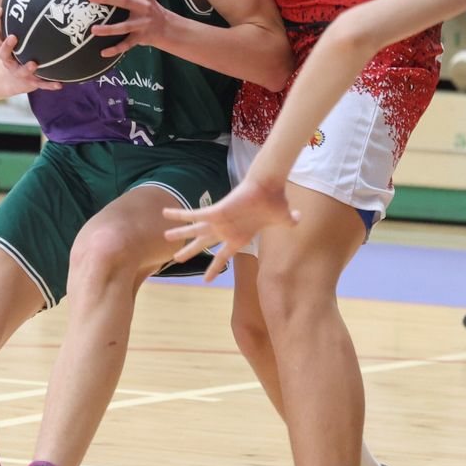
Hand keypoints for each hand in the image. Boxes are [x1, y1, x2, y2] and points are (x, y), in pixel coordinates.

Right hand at [0, 6, 62, 92]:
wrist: (15, 80)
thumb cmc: (19, 51)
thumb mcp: (19, 35)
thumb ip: (25, 20)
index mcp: (3, 47)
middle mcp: (8, 59)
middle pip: (3, 52)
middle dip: (7, 45)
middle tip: (13, 37)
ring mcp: (18, 71)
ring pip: (20, 71)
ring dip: (26, 68)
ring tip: (33, 64)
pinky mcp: (30, 83)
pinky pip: (40, 84)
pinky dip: (49, 84)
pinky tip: (60, 84)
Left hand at [86, 0, 165, 57]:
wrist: (166, 26)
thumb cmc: (146, 1)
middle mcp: (142, 5)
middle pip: (124, 0)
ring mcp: (142, 22)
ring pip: (124, 26)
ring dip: (109, 28)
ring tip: (93, 29)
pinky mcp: (141, 37)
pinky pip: (127, 44)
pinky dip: (115, 49)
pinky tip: (102, 52)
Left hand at [163, 178, 297, 280]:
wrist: (269, 187)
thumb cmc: (274, 202)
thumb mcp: (283, 219)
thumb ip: (289, 222)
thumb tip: (301, 219)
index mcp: (237, 237)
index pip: (222, 257)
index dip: (214, 268)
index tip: (207, 279)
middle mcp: (225, 230)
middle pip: (203, 244)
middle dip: (190, 252)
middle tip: (177, 260)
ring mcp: (218, 221)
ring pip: (195, 230)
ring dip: (180, 234)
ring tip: (165, 237)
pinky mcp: (216, 211)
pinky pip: (193, 215)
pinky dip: (179, 215)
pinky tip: (166, 214)